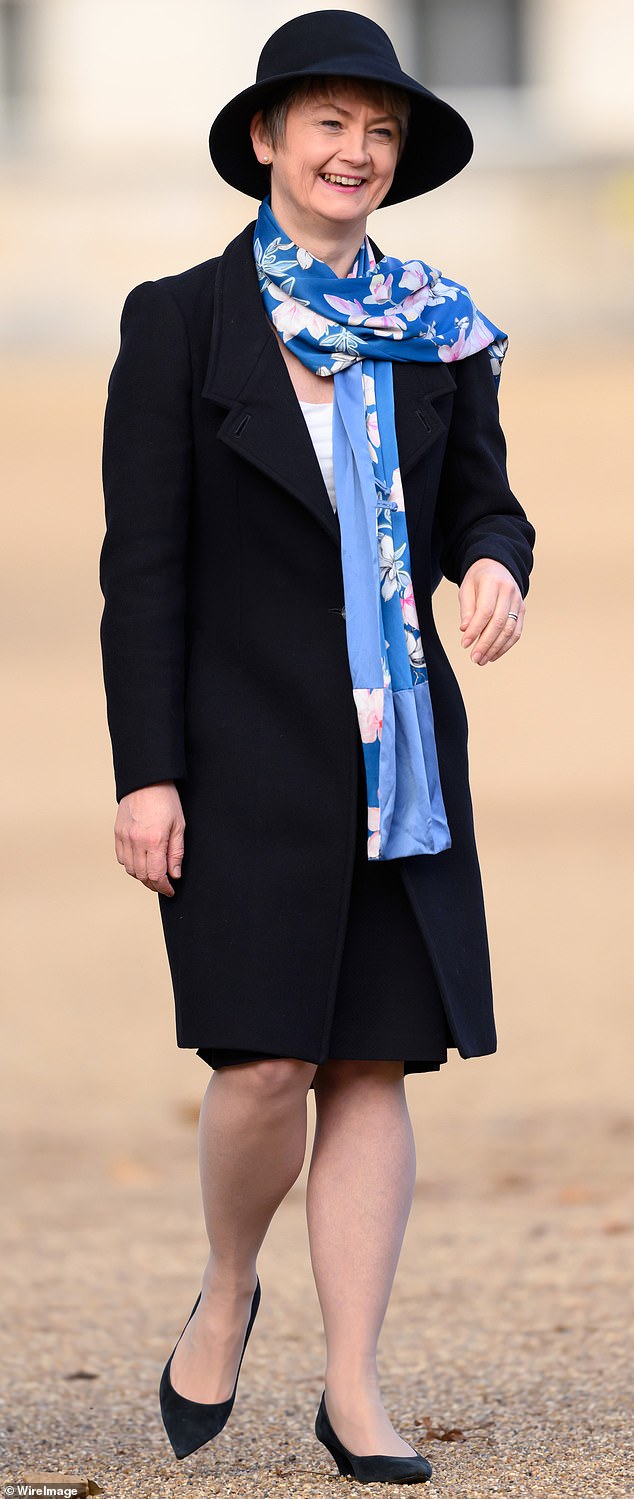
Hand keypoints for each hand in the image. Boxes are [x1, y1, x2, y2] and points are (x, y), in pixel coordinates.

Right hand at [114, 781, 184, 895]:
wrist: (146, 781)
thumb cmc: (166, 800)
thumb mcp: (179, 826)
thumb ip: (176, 853)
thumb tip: (174, 875)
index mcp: (154, 840)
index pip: (156, 875)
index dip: (163, 887)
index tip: (170, 890)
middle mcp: (136, 841)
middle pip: (142, 875)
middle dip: (154, 884)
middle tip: (163, 884)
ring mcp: (124, 837)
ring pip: (130, 869)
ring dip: (142, 876)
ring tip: (153, 874)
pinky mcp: (117, 833)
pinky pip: (121, 858)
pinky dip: (130, 865)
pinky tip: (140, 862)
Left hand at [459, 559, 524, 664]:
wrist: (497, 567)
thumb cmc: (478, 579)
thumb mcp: (466, 588)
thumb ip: (467, 609)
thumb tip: (465, 629)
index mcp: (493, 582)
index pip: (485, 611)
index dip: (475, 630)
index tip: (464, 644)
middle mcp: (509, 591)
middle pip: (499, 622)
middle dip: (486, 643)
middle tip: (474, 658)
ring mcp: (518, 601)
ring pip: (509, 630)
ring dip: (496, 648)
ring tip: (482, 660)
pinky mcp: (522, 610)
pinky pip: (516, 632)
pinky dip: (505, 646)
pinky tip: (493, 655)